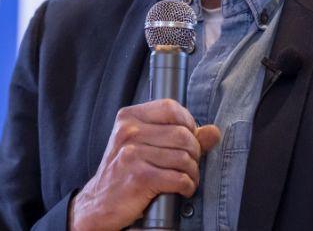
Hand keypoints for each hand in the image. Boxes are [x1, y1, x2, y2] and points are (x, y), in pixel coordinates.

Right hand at [68, 99, 221, 230]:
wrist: (98, 204)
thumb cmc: (124, 172)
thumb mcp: (146, 145)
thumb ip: (180, 135)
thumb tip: (213, 131)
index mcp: (129, 118)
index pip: (171, 108)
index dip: (188, 123)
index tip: (189, 138)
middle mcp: (128, 132)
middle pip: (182, 134)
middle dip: (194, 152)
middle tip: (189, 164)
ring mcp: (132, 154)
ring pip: (183, 158)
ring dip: (192, 172)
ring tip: (186, 178)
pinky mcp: (139, 178)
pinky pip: (178, 178)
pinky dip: (187, 186)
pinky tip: (182, 189)